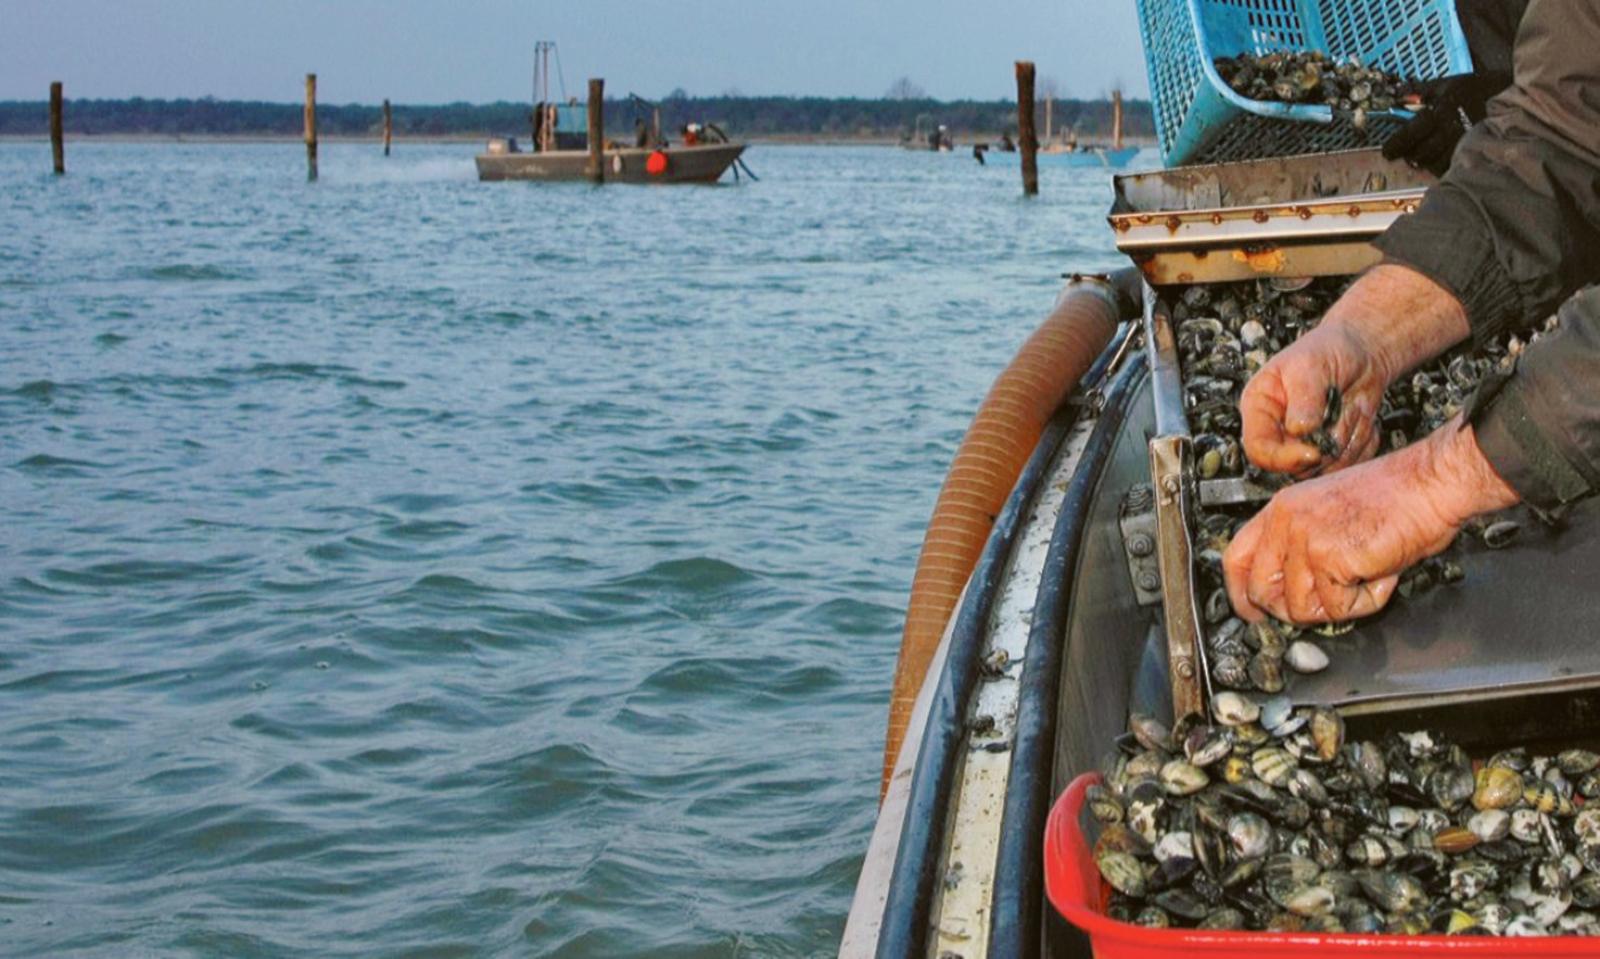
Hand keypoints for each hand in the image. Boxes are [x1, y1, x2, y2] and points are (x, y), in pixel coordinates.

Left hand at [1224, 418, 1518, 624]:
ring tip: (1366, 575)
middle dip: (1295, 610)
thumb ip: (1302, 546)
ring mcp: (1305, 539)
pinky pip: (1338, 609)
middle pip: (1262, 592)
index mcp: (1282, 509)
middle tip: (1330, 601)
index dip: (1241, 594)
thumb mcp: (1330, 514)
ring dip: (1339, 605)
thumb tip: (1290, 593)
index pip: (1237, 558)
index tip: (1253, 613)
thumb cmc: (1395, 498)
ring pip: (1300, 608)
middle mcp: (1285, 522)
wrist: (1431, 482)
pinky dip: (1366, 602)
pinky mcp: (1330, 557)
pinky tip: (1381, 573)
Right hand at [1239, 265, 1472, 475]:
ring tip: (1352, 407)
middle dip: (1326, 444)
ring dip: (1348, 440)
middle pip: (1295, 465)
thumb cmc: (1329, 350)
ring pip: (1325, 468)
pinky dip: (1363, 443)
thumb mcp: (1311, 367)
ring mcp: (1305, 445)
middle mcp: (1278, 431)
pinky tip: (1361, 417)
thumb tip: (1299, 430)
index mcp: (1260, 409)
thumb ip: (1304, 398)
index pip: (1258, 449)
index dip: (1283, 458)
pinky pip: (1349, 465)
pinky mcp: (1330, 453)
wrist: (1362, 353)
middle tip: (1343, 411)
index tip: (1314, 452)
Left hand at [1381, 72, 1512, 175]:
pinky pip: (1453, 169)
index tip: (1388, 152)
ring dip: (1427, 163)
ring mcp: (1466, 145)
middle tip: (1408, 154)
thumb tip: (1396, 95)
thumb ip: (1421, 91)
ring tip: (1428, 156)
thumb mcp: (1450, 84)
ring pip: (1435, 165)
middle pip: (1420, 155)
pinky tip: (1445, 160)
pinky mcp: (1478, 155)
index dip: (1395, 146)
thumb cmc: (1479, 89)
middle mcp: (1452, 130)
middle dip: (1411, 155)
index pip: (1410, 135)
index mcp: (1441, 112)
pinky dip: (1445, 167)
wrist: (1517, 96)